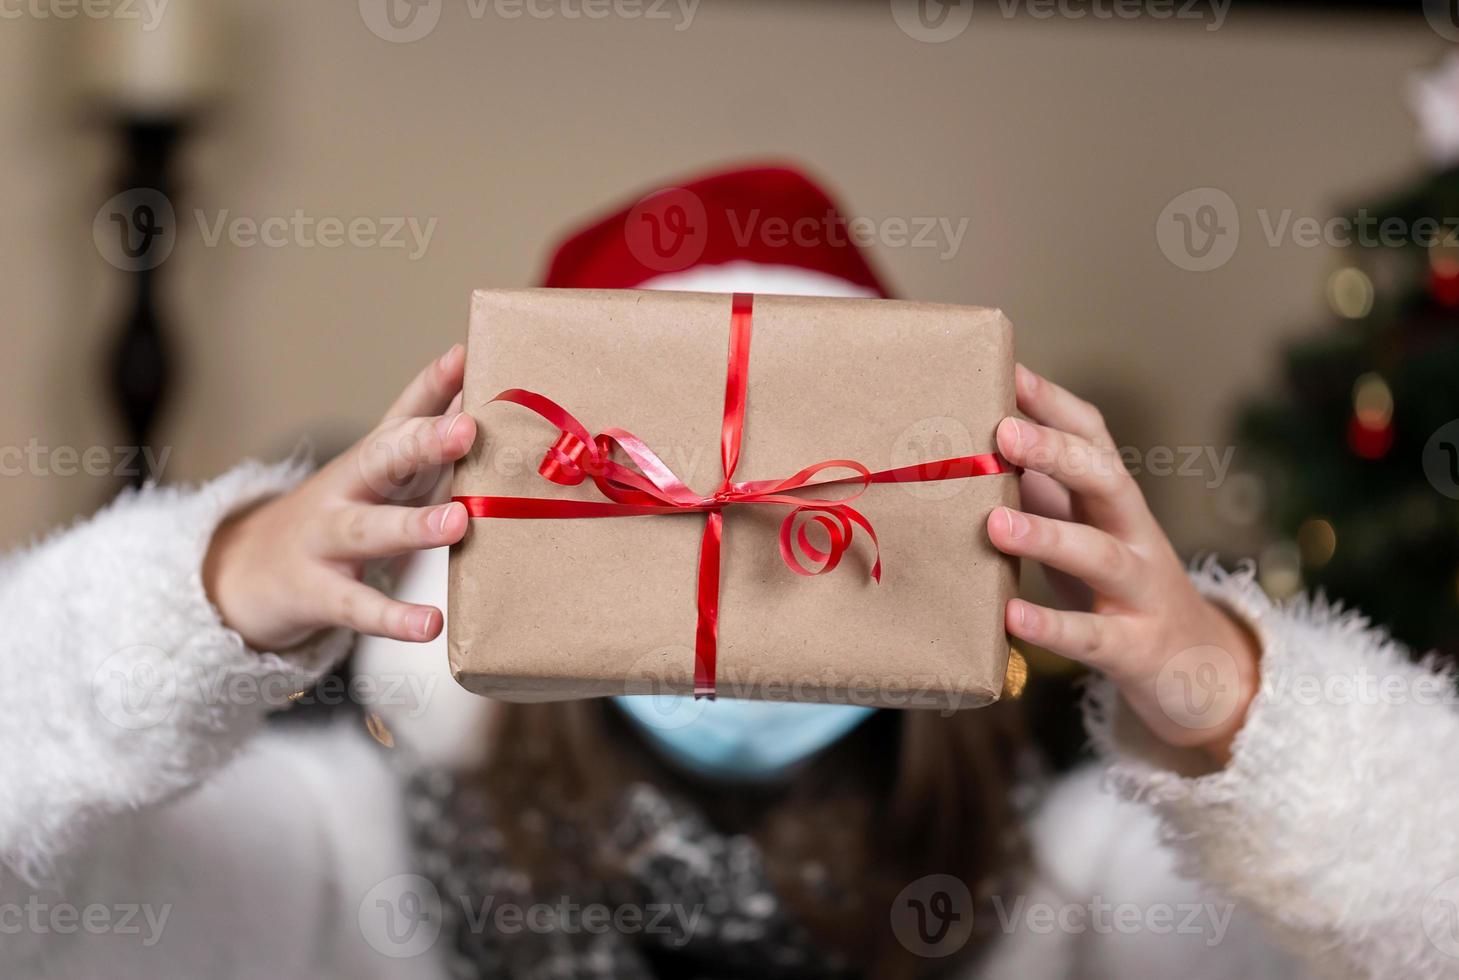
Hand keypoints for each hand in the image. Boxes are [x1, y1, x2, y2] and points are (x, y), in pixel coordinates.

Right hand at [203, 345, 475, 650]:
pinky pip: (358, 605)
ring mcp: (325, 539)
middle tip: (467, 427)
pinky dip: (393, 617)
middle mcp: (347, 488)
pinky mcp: (318, 592)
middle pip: (382, 458)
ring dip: (413, 525)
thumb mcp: (386, 475)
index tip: (465, 355)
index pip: (403, 413)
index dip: (434, 383)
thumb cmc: (346, 514)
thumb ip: (432, 442)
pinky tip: (430, 625)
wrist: (250, 570)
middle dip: (425, 441)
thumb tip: (488, 397)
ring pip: (368, 530)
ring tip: (457, 523)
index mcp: (373, 459)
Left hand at [987, 364, 1259, 762]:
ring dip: (1047, 536)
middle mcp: (1135, 535)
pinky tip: (1011, 618)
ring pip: (1101, 555)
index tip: (1008, 372)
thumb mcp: (1083, 529)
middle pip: (1106, 480)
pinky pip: (1092, 637)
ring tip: (993, 525)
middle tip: (1003, 433)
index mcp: (1115, 501)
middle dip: (1057, 452)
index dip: (1053, 403)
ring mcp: (1140, 591)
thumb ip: (1039, 492)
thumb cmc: (1116, 585)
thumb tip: (974, 447)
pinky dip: (1052, 627)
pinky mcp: (1134, 647)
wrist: (1197, 668)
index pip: (1093, 437)